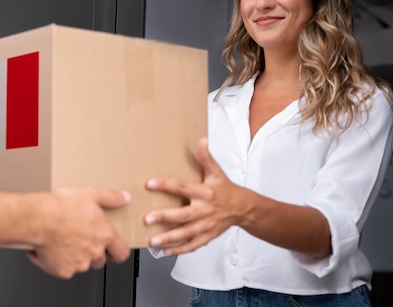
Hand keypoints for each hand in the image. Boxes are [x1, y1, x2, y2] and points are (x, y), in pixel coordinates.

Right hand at [26, 188, 130, 278]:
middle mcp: (94, 252)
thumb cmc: (62, 207)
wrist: (40, 219)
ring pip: (80, 264)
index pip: (122, 252)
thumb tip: (124, 197)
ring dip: (73, 256)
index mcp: (104, 235)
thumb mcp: (90, 194)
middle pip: (100, 260)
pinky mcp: (62, 271)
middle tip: (79, 238)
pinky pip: (62, 269)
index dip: (119, 253)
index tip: (115, 253)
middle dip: (92, 252)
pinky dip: (56, 261)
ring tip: (61, 239)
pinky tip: (48, 246)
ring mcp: (79, 264)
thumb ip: (111, 197)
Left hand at [144, 138, 243, 254]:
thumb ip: (207, 158)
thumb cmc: (227, 190)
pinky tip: (166, 250)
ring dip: (169, 238)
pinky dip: (180, 250)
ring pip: (186, 233)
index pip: (183, 187)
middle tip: (148, 219)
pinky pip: (193, 245)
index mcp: (206, 192)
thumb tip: (201, 141)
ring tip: (153, 240)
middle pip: (183, 215)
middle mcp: (206, 210)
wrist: (244, 209)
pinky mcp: (208, 236)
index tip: (150, 183)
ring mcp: (207, 225)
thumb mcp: (217, 172)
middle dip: (165, 217)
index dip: (166, 185)